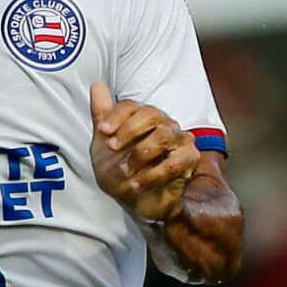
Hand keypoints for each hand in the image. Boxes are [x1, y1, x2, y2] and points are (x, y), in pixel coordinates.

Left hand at [90, 82, 195, 224]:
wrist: (133, 202)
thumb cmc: (120, 172)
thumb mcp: (102, 145)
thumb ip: (101, 115)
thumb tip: (97, 85)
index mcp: (141, 118)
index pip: (131, 106)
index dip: (116, 116)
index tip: (104, 131)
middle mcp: (162, 124)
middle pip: (150, 113)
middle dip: (129, 131)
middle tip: (114, 149)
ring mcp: (179, 139)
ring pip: (163, 135)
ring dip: (140, 154)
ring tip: (126, 171)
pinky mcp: (189, 158)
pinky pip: (177, 160)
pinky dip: (155, 174)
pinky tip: (138, 184)